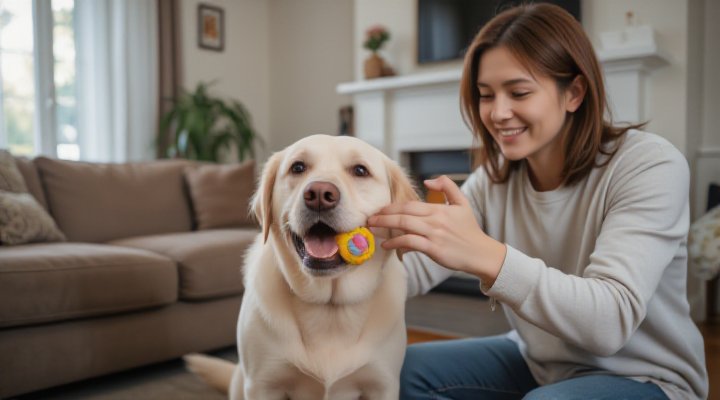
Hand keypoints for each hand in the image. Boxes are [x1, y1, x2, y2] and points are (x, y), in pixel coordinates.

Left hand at [367, 175, 505, 284]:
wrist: (481, 253)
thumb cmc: (470, 231)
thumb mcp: (463, 203)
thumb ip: (447, 187)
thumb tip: (428, 180)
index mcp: (439, 208)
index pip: (410, 204)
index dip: (392, 206)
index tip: (379, 210)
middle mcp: (435, 219)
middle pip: (403, 213)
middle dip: (383, 215)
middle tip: (369, 218)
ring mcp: (434, 234)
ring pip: (404, 226)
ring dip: (385, 227)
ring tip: (372, 228)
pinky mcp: (434, 249)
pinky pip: (410, 243)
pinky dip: (396, 243)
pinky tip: (386, 245)